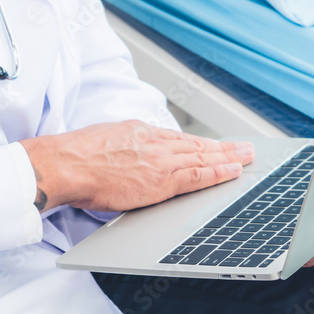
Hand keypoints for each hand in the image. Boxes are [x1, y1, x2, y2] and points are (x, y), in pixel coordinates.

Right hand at [18, 120, 253, 212]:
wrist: (65, 165)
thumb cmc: (76, 156)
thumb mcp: (105, 138)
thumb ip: (124, 145)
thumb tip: (128, 153)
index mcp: (141, 132)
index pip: (179, 140)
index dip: (201, 144)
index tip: (215, 145)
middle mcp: (156, 143)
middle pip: (198, 145)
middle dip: (224, 147)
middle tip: (246, 147)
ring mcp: (161, 161)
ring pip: (205, 157)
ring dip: (230, 157)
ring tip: (248, 157)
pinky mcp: (161, 181)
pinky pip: (198, 176)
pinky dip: (219, 172)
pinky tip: (234, 171)